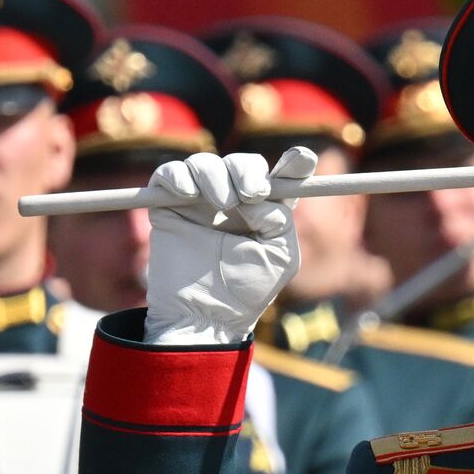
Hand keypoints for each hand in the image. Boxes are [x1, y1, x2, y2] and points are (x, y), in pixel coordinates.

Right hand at [144, 148, 316, 344]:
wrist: (204, 315)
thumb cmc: (247, 290)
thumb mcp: (280, 257)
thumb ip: (280, 219)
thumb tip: (260, 196)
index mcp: (266, 212)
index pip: (283, 178)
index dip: (295, 163)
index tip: (305, 158)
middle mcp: (236, 201)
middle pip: (243, 163)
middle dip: (248, 170)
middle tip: (251, 193)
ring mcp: (200, 201)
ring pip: (205, 163)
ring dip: (216, 176)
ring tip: (221, 204)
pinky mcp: (169, 205)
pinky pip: (170, 173)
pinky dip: (178, 176)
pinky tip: (186, 194)